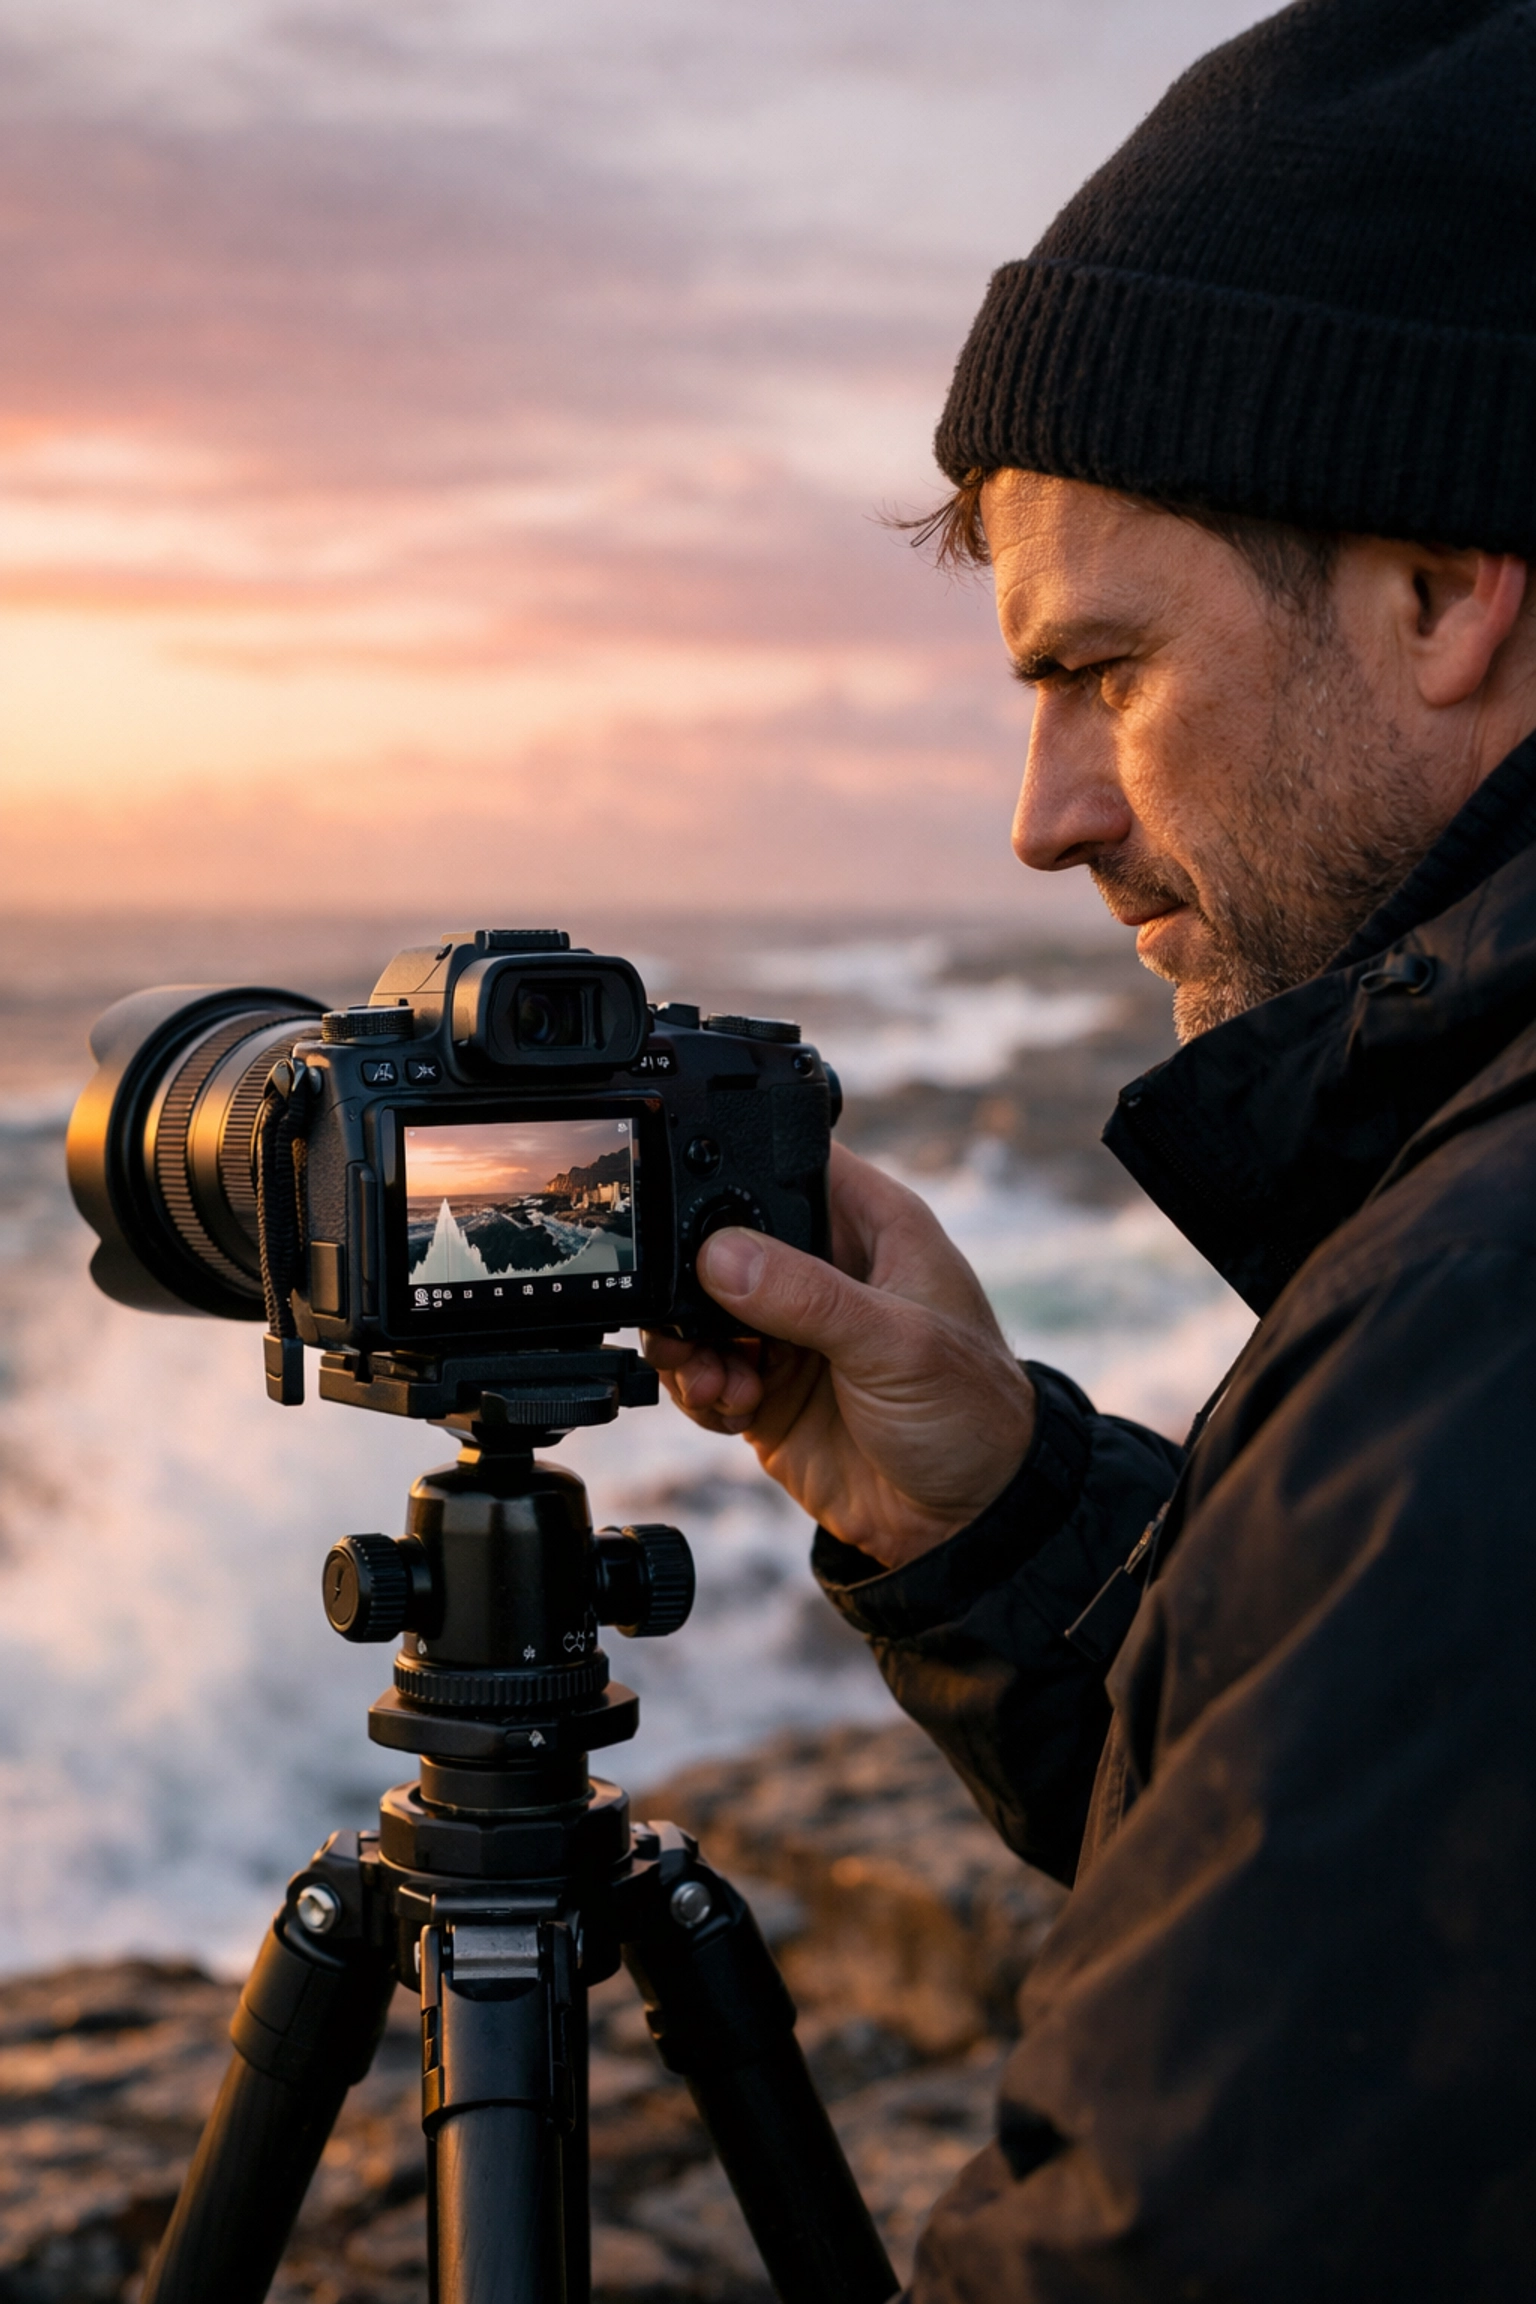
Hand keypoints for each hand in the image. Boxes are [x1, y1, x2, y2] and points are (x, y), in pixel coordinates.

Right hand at [642, 1143, 1035, 1569]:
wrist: (966, 1524)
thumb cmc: (971, 1414)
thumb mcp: (896, 1344)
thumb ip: (808, 1297)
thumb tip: (721, 1254)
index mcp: (873, 1226)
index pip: (791, 1163)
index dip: (737, 1167)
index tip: (692, 1206)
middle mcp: (826, 1268)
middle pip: (724, 1237)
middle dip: (691, 1274)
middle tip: (688, 1314)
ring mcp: (791, 1330)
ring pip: (702, 1308)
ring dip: (690, 1341)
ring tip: (716, 1377)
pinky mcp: (767, 1388)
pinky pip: (703, 1371)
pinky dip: (699, 1388)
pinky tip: (730, 1405)